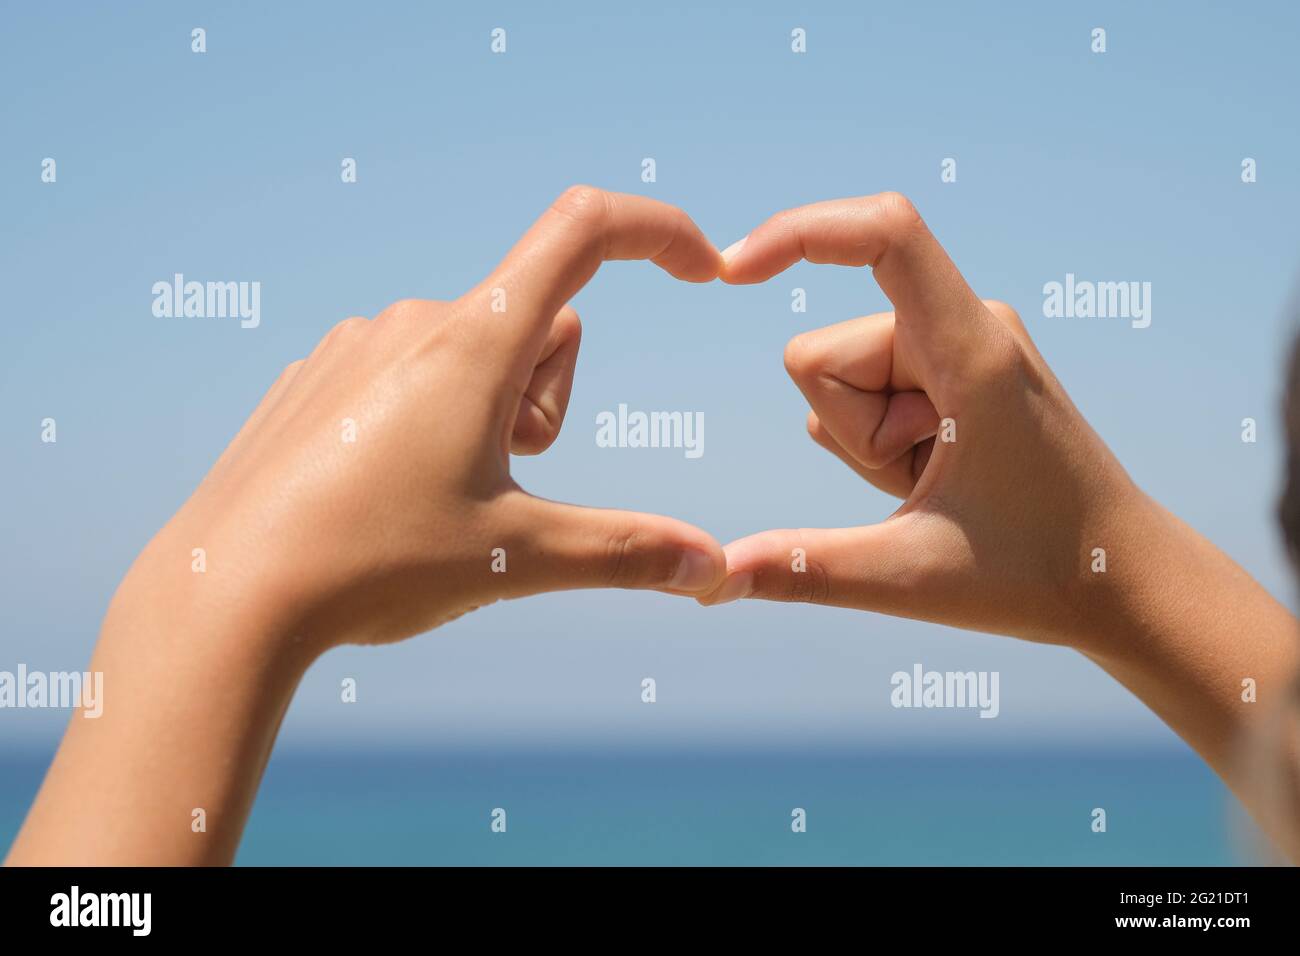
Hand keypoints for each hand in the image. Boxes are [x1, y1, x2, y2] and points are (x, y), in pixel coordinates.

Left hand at [144, 186, 726, 650]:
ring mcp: (357, 346)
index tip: (703, 273)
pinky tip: (385, 493)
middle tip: (500, 479)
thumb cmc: (373, 565)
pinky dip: (432, 418)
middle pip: (540, 321)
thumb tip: (712, 569)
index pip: (584, 232)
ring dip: (491, 413)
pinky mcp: (318, 380)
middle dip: (550, 396)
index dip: (657, 232)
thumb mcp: (516, 557)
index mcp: (474, 343)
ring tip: (435, 496)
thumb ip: (625, 553)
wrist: (227, 596)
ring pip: (475, 351)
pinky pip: (409, 371)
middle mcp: (414, 321)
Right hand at [701, 193, 1145, 650]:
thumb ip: (802, 569)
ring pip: (840, 373)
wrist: (1124, 580)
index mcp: (970, 352)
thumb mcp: (908, 579)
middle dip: (848, 429)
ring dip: (866, 439)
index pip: (884, 234)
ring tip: (937, 479)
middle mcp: (967, 326)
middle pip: (823, 352)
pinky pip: (867, 383)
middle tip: (923, 479)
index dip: (802, 232)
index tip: (734, 272)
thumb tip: (711, 577)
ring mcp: (962, 342)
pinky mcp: (956, 364)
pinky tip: (937, 471)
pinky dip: (879, 436)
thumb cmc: (1039, 575)